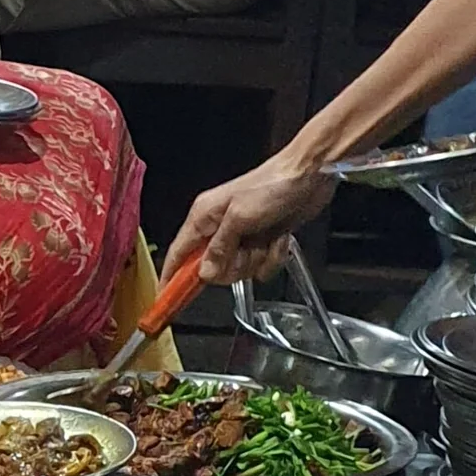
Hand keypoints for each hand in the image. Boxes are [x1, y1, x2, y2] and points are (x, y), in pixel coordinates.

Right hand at [162, 153, 333, 283]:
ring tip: (266, 239)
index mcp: (203, 217)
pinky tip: (278, 239)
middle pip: (212, 270)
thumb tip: (204, 273)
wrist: (308, 176)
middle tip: (246, 250)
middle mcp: (218, 228)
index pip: (178, 254)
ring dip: (257, 260)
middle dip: (234, 266)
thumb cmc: (272, 185)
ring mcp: (240, 237)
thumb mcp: (240, 217)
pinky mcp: (260, 242)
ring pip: (238, 270)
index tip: (166, 299)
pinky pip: (260, 267)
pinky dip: (273, 257)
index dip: (171, 278)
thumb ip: (219, 248)